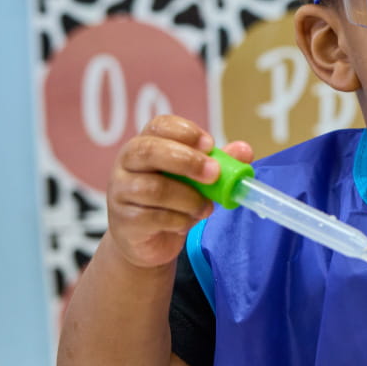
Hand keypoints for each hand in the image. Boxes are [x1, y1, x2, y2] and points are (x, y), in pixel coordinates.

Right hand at [106, 114, 253, 269]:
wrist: (149, 239)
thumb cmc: (173, 200)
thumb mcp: (198, 179)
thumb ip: (221, 163)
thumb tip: (244, 151)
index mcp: (147, 143)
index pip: (160, 125)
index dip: (186, 132)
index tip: (210, 145)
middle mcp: (127, 162)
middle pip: (149, 151)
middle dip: (187, 160)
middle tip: (214, 174)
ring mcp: (121, 191)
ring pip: (154, 189)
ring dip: (189, 199)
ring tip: (206, 208)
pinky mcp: (124, 221)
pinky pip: (153, 217)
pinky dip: (178, 220)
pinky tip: (186, 222)